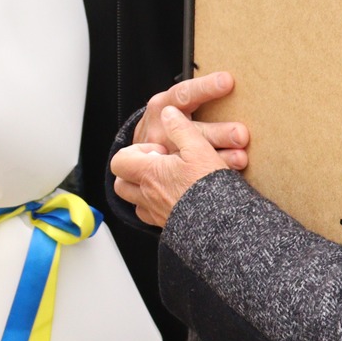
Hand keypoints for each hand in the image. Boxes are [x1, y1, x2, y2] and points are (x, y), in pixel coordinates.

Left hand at [112, 106, 230, 228]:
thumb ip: (180, 128)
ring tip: (164, 180)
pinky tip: (174, 198)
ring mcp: (155, 213)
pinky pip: (150, 216)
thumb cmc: (208, 187)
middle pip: (121, 183)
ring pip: (134, 202)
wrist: (221, 224)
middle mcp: (147, 196)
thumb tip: (168, 113)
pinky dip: (155, 206)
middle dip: (133, 172)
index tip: (158, 150)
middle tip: (156, 165)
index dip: (135, 152)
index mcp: (149, 174)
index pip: (120, 160)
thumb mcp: (198, 148)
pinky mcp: (167, 227)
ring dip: (142, 190)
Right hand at [131, 71, 248, 167]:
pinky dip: (209, 175)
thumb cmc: (165, 121)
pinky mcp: (166, 172)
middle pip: (192, 129)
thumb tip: (230, 84)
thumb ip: (194, 99)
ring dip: (218, 158)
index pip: (184, 94)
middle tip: (241, 134)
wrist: (139, 149)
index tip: (227, 81)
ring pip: (191, 156)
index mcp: (163, 104)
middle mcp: (161, 128)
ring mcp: (162, 152)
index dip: (205, 88)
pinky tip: (228, 176)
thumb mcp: (172, 104)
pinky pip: (189, 175)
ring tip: (241, 158)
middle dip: (218, 132)